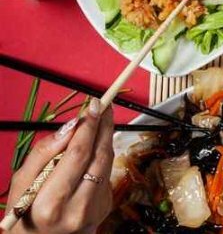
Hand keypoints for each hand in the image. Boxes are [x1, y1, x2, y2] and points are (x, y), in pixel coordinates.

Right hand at [5, 99, 113, 233]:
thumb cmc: (25, 211)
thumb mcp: (21, 183)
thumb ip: (43, 154)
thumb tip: (69, 127)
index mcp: (50, 205)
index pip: (77, 155)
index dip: (88, 127)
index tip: (94, 105)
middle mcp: (77, 210)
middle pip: (98, 157)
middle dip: (103, 127)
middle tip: (103, 105)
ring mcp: (94, 210)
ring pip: (107, 164)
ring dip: (106, 138)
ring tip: (101, 119)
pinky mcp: (105, 207)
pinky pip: (106, 174)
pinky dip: (101, 157)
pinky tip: (94, 147)